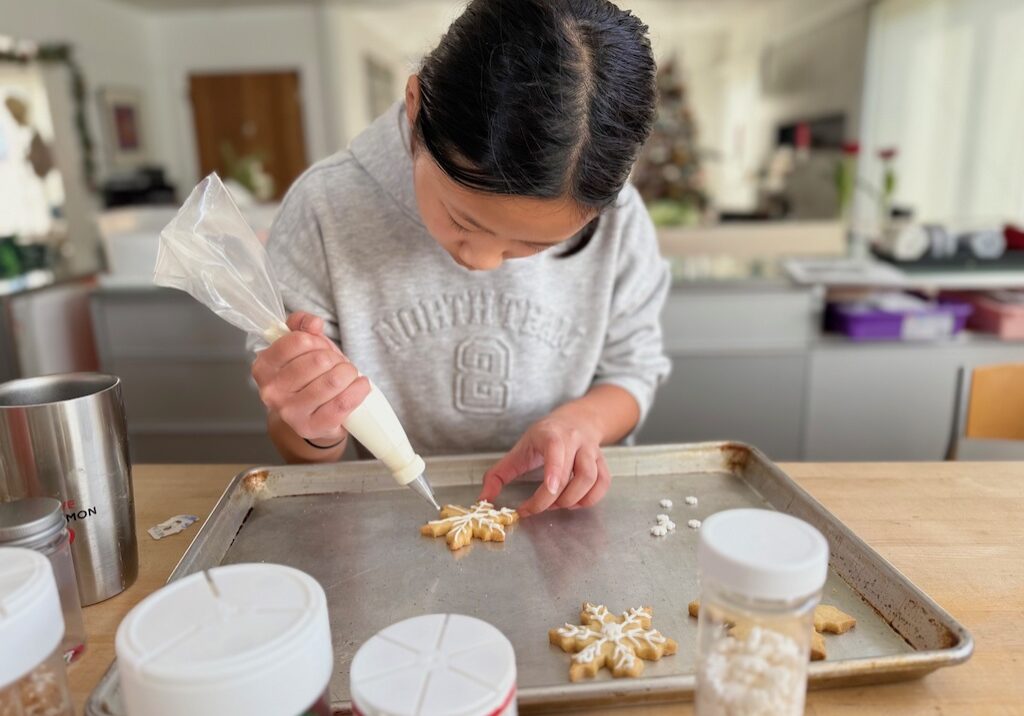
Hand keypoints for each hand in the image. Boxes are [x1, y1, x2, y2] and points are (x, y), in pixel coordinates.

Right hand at [251, 312, 370, 444]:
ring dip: (349, 373)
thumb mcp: (303, 346)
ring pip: (333, 381)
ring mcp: (290, 412)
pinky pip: (342, 404)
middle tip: (337, 365)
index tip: (321, 348)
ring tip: (349, 375)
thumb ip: (302, 325)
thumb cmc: (308, 377)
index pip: (297, 341)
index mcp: (264, 367)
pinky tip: (360, 386)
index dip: (317, 341)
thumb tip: (314, 322)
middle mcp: (272, 391)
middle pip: (319, 360)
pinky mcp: (312, 428)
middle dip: (335, 358)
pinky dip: (358, 390)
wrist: (311, 416)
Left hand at [479, 411, 611, 516]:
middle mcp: (576, 441)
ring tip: (557, 505)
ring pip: (592, 478)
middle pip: (576, 472)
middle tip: (539, 507)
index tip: (547, 491)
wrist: (577, 420)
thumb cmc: (544, 437)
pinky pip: (603, 484)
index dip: (555, 472)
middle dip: (556, 498)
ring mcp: (592, 451)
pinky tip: (574, 502)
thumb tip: (484, 500)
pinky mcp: (602, 462)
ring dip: (575, 499)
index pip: (556, 450)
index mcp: (552, 434)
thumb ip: (498, 475)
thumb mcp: (518, 450)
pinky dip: (590, 498)